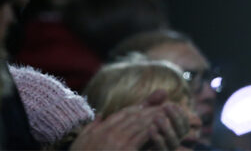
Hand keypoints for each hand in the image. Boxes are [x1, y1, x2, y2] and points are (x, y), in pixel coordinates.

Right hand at [70, 90, 188, 150]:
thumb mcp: (81, 142)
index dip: (138, 108)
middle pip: (134, 116)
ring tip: (169, 112)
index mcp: (101, 130)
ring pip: (140, 123)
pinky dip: (153, 129)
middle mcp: (109, 132)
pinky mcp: (125, 150)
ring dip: (155, 116)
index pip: (122, 114)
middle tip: (166, 105)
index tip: (149, 106)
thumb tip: (100, 116)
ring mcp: (117, 141)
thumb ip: (91, 128)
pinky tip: (162, 125)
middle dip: (151, 109)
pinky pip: (142, 136)